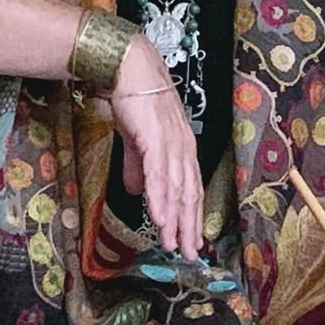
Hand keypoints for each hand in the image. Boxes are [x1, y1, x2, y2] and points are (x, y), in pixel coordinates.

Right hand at [109, 38, 203, 260]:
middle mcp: (183, 149)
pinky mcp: (155, 139)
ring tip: (173, 244)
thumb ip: (139, 167)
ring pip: (176, 190)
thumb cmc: (136, 101)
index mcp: (182, 149)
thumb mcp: (139, 141)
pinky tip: (159, 218)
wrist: (130, 70)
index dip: (193, 216)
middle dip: (190, 227)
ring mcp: (172, 144)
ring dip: (175, 220)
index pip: (191, 189)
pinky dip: (160, 199)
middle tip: (190, 253)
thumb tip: (138, 193)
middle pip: (190, 195)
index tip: (193, 240)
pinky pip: (158, 176)